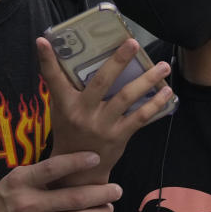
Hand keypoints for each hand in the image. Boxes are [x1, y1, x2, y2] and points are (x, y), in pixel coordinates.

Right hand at [0, 151, 121, 211]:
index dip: (77, 161)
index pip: (53, 167)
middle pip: (75, 197)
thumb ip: (37, 175)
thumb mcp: (12, 181)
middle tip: (117, 190)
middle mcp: (28, 204)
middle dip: (102, 193)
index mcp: (20, 182)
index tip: (96, 157)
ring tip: (110, 208)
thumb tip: (72, 164)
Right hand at [36, 36, 173, 184]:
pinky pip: (140, 117)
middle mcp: (82, 113)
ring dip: (147, 80)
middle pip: (101, 82)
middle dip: (118, 60)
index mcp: (65, 104)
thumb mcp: (60, 110)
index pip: (53, 78)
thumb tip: (71, 57)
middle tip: (132, 42)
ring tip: (162, 67)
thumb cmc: (70, 132)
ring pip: (126, 97)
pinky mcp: (119, 136)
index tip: (43, 40)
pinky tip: (167, 92)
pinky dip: (155, 104)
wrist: (78, 171)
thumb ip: (65, 88)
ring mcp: (102, 125)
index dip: (47, 59)